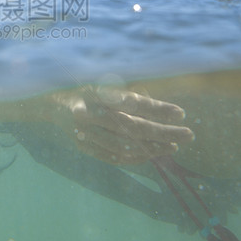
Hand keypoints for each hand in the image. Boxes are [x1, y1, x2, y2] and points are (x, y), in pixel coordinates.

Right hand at [51, 86, 194, 164]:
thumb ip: (130, 95)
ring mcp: (84, 132)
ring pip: (124, 145)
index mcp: (96, 92)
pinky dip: (134, 157)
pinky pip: (113, 157)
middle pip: (132, 126)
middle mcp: (89, 113)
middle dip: (163, 132)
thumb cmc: (88, 90)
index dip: (157, 108)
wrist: (53, 104)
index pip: (132, 102)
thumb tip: (163, 110)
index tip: (181, 113)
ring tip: (173, 146)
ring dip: (152, 148)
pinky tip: (151, 154)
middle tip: (188, 135)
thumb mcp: (106, 84)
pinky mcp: (83, 147)